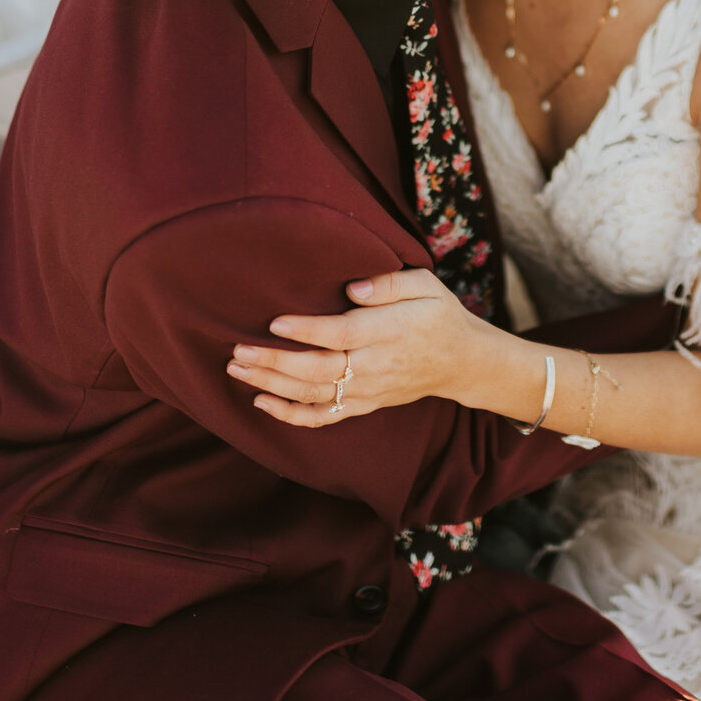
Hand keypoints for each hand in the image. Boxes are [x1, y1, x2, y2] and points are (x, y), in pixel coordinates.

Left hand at [226, 269, 484, 427]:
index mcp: (392, 331)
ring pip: (316, 395)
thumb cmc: (439, 314)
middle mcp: (377, 365)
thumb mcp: (426, 284)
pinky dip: (292, 415)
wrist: (462, 361)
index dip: (308, 331)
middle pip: (320, 370)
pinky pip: (325, 417)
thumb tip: (352, 288)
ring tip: (238, 370)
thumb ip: (390, 283)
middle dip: (275, 363)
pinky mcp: (365, 405)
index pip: (343, 334)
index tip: (275, 321)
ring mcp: (369, 390)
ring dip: (273, 386)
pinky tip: (263, 403)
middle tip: (238, 351)